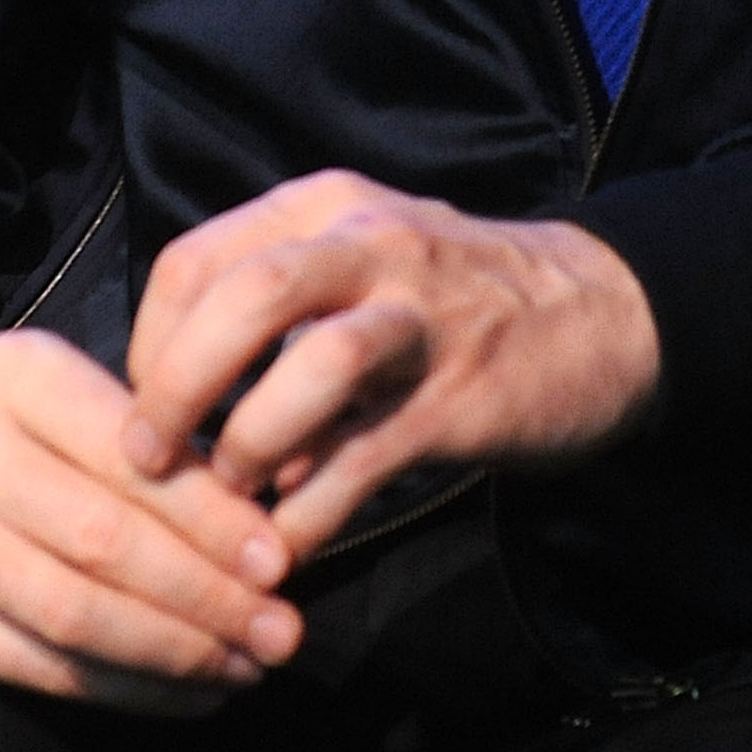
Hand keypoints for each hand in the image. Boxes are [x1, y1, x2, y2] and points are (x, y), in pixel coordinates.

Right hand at [0, 327, 305, 711]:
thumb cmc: (15, 445)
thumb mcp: (70, 406)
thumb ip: (153, 448)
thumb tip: (261, 534)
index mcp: (14, 372)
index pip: (129, 454)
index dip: (210, 516)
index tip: (278, 560)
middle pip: (105, 540)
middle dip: (206, 595)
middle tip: (280, 630)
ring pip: (76, 613)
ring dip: (175, 652)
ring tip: (244, 666)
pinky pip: (42, 666)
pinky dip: (126, 688)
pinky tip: (185, 693)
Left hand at [120, 170, 661, 563]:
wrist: (602, 313)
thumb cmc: (454, 295)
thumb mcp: (362, 260)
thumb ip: (276, 311)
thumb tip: (184, 405)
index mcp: (326, 208)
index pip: (196, 261)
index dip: (151, 345)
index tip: (149, 410)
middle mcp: (371, 245)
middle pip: (244, 297)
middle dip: (178, 389)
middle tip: (155, 458)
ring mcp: (423, 319)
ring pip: (312, 369)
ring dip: (253, 448)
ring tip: (239, 497)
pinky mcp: (462, 398)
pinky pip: (364, 462)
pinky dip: (308, 515)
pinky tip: (289, 543)